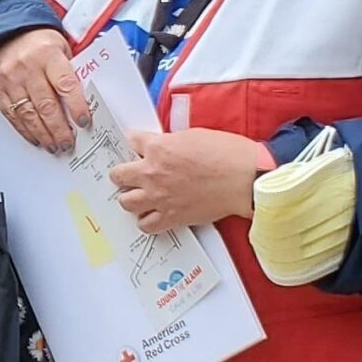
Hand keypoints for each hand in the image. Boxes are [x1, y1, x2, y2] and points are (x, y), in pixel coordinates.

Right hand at [0, 27, 92, 152]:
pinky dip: (25, 130)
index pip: (65, 84)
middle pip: (46, 105)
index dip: (76, 106)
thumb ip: (71, 72)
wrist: (6, 33)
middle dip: (59, 129)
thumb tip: (86, 101)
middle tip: (68, 143)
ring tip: (53, 146)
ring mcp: (11, 79)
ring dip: (43, 134)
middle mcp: (28, 67)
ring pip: (29, 114)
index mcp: (48, 55)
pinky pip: (12, 115)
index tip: (84, 122)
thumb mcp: (61, 47)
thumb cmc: (39, 43)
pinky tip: (36, 138)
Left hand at [110, 128, 274, 234]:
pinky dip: (147, 221)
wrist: (244, 179)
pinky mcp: (171, 217)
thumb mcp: (193, 135)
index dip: (135, 143)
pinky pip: (146, 225)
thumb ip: (171, 142)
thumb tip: (165, 147)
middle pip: (117, 175)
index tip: (137, 146)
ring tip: (141, 196)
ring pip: (126, 202)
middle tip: (132, 174)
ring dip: (131, 198)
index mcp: (158, 148)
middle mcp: (152, 173)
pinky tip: (154, 214)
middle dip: (123, 173)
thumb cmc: (226, 153)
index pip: (131, 141)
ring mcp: (159, 197)